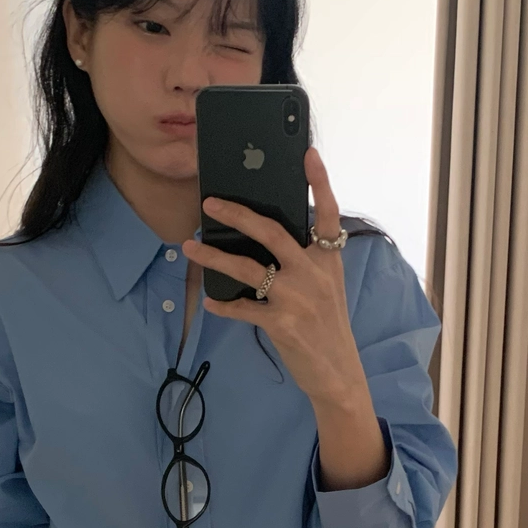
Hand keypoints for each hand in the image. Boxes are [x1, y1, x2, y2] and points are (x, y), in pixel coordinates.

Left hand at [183, 146, 366, 408]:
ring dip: (213, 256)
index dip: (320, 182)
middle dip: (238, 214)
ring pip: (247, 268)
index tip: (308, 154)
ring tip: (190, 246)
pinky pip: (242, 308)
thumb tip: (263, 237)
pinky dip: (223, 305)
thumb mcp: (326, 286)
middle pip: (272, 232)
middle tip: (210, 203)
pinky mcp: (282, 323)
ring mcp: (298, 298)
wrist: (338, 373)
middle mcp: (314, 273)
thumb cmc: (326, 326)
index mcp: (328, 259)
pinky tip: (210, 301)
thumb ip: (304, 260)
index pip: (328, 213)